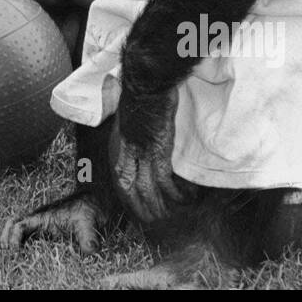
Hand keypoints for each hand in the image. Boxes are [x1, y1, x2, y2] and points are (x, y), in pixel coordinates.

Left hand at [111, 91, 183, 223]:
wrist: (147, 82)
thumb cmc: (142, 92)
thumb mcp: (132, 113)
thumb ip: (134, 126)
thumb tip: (140, 129)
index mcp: (119, 142)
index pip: (121, 175)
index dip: (127, 192)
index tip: (135, 204)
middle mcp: (127, 151)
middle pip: (130, 187)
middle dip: (141, 206)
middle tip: (151, 219)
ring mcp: (142, 152)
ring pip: (146, 188)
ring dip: (158, 205)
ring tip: (168, 215)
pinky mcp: (158, 150)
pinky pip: (165, 179)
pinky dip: (174, 192)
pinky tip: (183, 199)